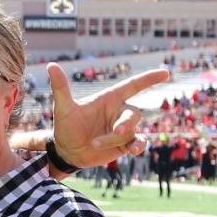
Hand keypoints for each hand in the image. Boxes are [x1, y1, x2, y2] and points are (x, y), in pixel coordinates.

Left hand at [46, 62, 169, 165]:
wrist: (66, 151)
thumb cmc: (65, 127)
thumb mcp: (62, 108)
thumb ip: (61, 87)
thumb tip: (50, 65)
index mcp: (110, 99)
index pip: (133, 85)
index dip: (149, 79)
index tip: (166, 73)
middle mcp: (119, 112)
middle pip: (133, 114)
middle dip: (125, 124)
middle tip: (113, 132)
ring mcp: (123, 129)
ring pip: (131, 132)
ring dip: (117, 139)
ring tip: (96, 144)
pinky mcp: (124, 145)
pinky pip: (138, 143)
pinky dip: (139, 146)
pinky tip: (135, 150)